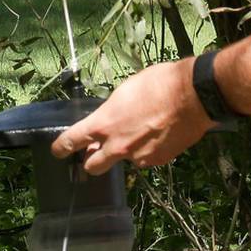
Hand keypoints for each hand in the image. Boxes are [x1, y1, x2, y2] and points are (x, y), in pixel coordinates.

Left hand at [50, 57, 211, 174]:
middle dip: (92, 160)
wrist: (193, 96)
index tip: (57, 151)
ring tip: (143, 132)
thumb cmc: (158, 84)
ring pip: (124, 161)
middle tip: (98, 152)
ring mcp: (138, 157)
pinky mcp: (158, 161)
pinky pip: (146, 159)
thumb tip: (111, 120)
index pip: (72, 140)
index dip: (61, 147)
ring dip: (127, 152)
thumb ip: (112, 111)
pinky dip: (148, 151)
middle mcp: (117, 145)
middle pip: (93, 166)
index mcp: (104, 123)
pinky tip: (159, 134)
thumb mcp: (126, 91)